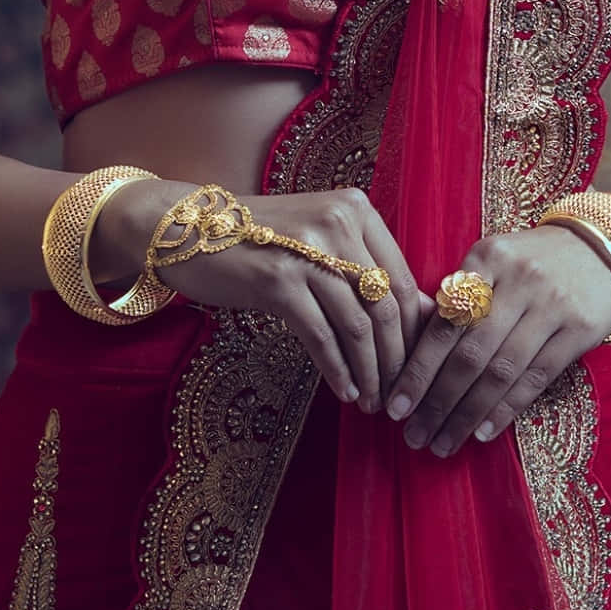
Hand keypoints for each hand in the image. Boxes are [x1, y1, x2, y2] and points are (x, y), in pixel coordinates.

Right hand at [104, 178, 425, 412]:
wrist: (185, 230)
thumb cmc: (259, 241)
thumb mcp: (317, 243)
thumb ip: (366, 268)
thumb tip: (425, 314)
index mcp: (355, 208)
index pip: (401, 278)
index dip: (412, 331)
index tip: (414, 367)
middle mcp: (337, 222)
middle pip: (385, 304)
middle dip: (396, 358)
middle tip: (397, 395)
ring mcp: (306, 250)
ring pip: (356, 324)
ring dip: (369, 371)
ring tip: (372, 401)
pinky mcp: (277, 279)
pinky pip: (321, 335)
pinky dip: (337, 369)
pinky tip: (344, 390)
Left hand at [385, 226, 610, 456]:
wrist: (605, 249)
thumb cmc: (533, 262)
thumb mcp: (494, 263)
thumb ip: (458, 298)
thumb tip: (411, 351)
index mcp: (486, 259)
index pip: (443, 323)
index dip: (417, 370)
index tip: (395, 406)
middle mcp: (518, 280)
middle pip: (469, 353)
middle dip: (437, 401)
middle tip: (414, 436)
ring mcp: (552, 304)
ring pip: (500, 371)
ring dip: (467, 414)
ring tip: (443, 443)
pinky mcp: (581, 328)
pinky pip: (536, 377)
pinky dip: (506, 409)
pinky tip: (483, 432)